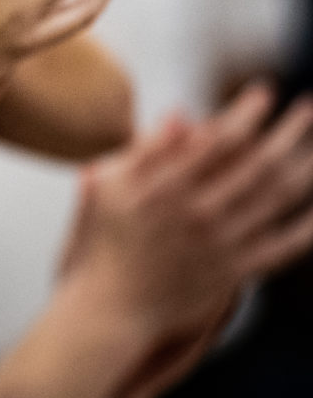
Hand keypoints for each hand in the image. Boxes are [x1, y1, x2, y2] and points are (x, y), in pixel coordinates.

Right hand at [59, 85, 312, 343]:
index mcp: (168, 188)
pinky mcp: (234, 272)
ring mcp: (221, 244)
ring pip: (276, 201)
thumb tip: (181, 114)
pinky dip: (307, 229)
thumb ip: (145, 151)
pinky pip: (281, 248)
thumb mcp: (109, 188)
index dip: (246, 113)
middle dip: (289, 132)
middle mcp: (201, 213)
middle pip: (258, 165)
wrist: (111, 306)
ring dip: (306, 168)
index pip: (218, 140)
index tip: (264, 91)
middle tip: (309, 107)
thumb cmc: (105, 241)